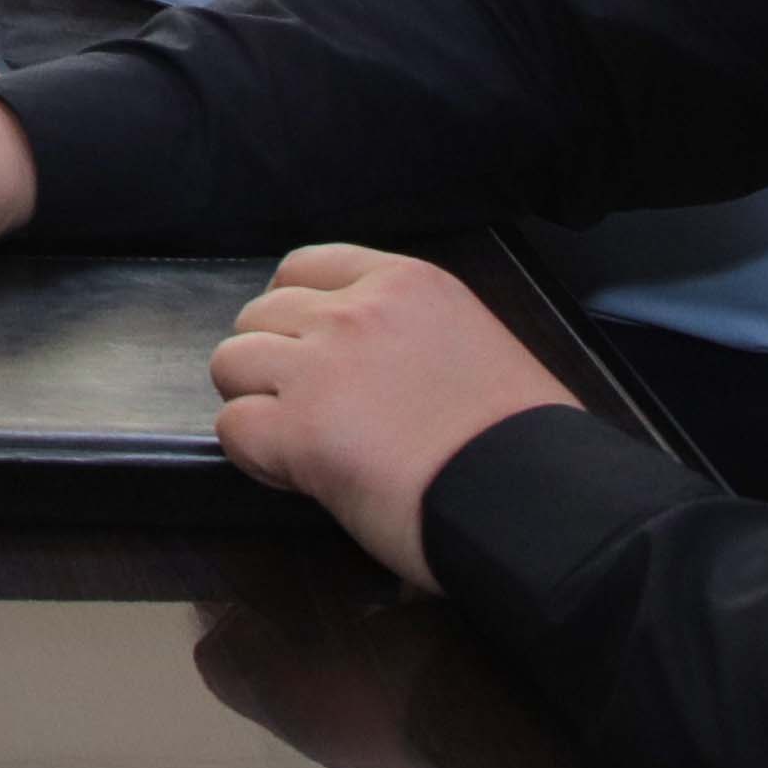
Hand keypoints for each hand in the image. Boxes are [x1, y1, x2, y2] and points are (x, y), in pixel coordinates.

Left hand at [205, 244, 578, 585]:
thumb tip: (374, 366)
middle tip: (307, 409)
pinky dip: (253, 453)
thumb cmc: (522, 441)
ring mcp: (321, 366)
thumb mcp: (473, 344)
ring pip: (232, 361)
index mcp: (406, 283)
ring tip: (297, 441)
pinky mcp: (299, 431)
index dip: (294, 314)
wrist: (535, 500)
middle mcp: (356, 311)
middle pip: (259, 315)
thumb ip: (410, 336)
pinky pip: (233, 426)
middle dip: (272, 362)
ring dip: (254, 401)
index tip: (311, 354)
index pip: (305, 267)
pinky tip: (295, 474)